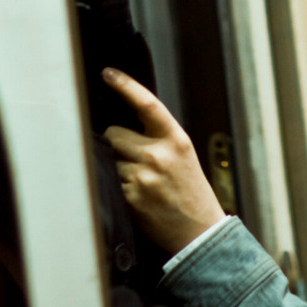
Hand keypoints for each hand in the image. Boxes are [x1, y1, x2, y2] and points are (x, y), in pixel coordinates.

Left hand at [101, 67, 225, 254]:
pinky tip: (132, 196)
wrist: (199, 232)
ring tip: (136, 181)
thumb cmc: (189, 191)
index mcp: (175, 139)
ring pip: (108, 157)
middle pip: (114, 133)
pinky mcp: (130, 197)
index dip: (125, 85)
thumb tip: (121, 123)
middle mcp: (158, 154)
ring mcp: (143, 176)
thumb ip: (156, 137)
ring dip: (113, 166)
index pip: (146, 103)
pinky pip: (108, 180)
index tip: (108, 74)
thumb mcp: (182, 155)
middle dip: (116, 143)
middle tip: (132, 159)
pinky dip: (114, 185)